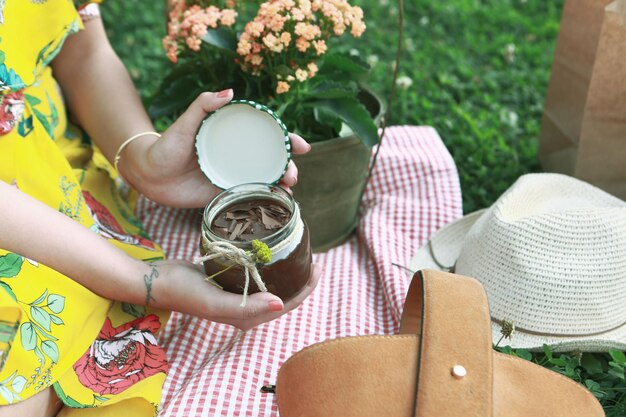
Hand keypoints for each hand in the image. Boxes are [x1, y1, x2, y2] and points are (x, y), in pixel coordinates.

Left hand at [121, 90, 310, 207]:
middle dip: (289, 167)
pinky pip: (251, 198)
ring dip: (282, 185)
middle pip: (272, 160)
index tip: (301, 144)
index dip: (288, 139)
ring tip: (287, 189)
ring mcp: (234, 176)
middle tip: (292, 175)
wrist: (149, 176)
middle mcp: (238, 156)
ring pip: (266, 180)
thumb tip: (229, 92)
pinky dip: (266, 201)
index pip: (267, 135)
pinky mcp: (226, 195)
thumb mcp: (185, 123)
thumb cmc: (166, 145)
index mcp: (233, 136)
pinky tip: (276, 205)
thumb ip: (204, 106)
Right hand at [153, 260, 321, 330]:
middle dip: (301, 279)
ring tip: (298, 251)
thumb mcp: (216, 302)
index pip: (287, 304)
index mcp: (248, 317)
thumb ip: (248, 307)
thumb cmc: (186, 293)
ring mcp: (238, 295)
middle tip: (313, 257)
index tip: (318, 266)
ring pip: (271, 283)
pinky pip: (257, 273)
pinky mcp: (230, 281)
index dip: (306, 288)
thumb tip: (281, 304)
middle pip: (283, 294)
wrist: (159, 282)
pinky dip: (269, 263)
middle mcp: (246, 309)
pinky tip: (272, 249)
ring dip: (287, 270)